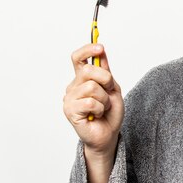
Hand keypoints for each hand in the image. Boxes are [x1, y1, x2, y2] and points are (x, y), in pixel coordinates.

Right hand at [63, 43, 123, 158]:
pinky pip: (90, 102)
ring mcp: (70, 98)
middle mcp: (74, 86)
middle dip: (106, 80)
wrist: (108, 134)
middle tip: (109, 92)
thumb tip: (101, 51)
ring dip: (104, 99)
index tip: (100, 47)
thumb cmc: (109, 113)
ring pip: (92, 87)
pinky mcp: (69, 110)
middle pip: (88, 70)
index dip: (87, 50)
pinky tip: (96, 115)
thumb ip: (106, 70)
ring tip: (102, 107)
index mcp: (83, 78)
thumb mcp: (113, 88)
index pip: (78, 58)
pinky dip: (99, 109)